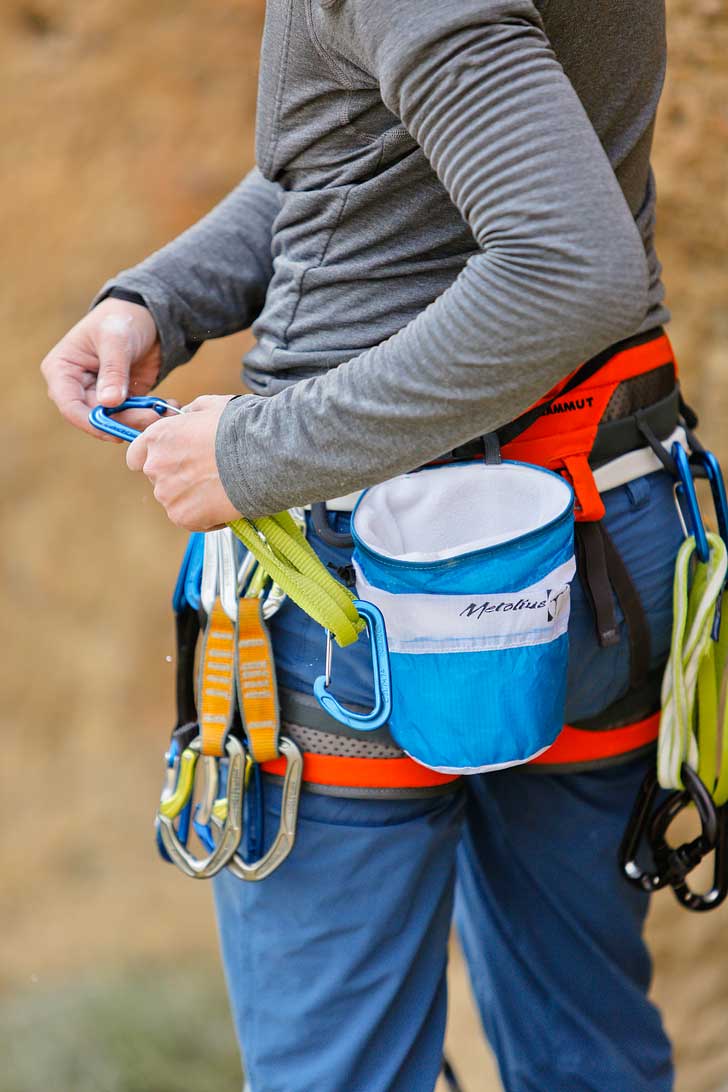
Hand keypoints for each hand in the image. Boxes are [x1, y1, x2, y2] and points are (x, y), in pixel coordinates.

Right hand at [40, 297, 161, 438]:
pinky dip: (150, 414)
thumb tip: (109, 402)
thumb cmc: (122, 319)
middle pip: (96, 418)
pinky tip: (168, 405)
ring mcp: (99, 396)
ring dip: (141, 420)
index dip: (91, 423)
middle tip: (153, 416)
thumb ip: (113, 370)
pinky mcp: (121, 401)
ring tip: (164, 410)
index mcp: (62, 370)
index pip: (70, 406)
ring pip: (116, 421)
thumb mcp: (116, 340)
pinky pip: (133, 416)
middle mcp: (76, 387)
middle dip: (125, 421)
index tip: (116, 432)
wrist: (146, 316)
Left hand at [126, 395, 240, 529]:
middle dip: (178, 477)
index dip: (155, 457)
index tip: (171, 460)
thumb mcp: (211, 406)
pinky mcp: (183, 518)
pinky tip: (226, 503)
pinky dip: (206, 517)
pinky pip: (191, 520)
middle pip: (157, 478)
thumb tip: (190, 416)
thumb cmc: (240, 428)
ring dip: (193, 497)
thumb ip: (191, 413)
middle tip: (207, 473)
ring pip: (174, 500)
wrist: (262, 456)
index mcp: (157, 437)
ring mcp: (167, 495)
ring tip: (222, 488)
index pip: (136, 455)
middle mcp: (155, 466)